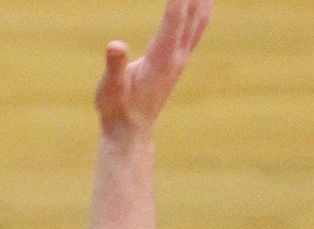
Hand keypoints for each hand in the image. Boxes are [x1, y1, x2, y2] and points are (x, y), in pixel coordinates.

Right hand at [95, 0, 211, 135]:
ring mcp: (182, 58)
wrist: (131, 131)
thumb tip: (114, 45)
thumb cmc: (117, 109)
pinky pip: (198, 28)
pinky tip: (203, 1)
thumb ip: (114, 66)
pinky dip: (203, 10)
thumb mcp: (109, 89)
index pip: (176, 16)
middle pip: (194, 12)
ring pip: (201, 19)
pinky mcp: (179, 61)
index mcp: (161, 58)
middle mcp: (177, 55)